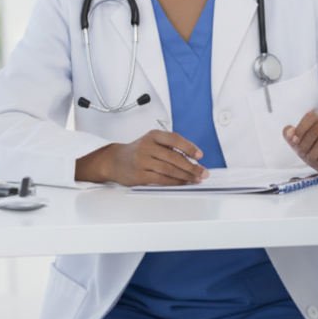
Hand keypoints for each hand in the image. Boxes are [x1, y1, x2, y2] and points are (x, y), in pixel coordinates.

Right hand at [75, 130, 208, 185]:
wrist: (114, 161)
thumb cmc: (138, 151)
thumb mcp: (151, 142)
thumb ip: (169, 147)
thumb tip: (193, 159)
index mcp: (153, 135)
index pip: (175, 139)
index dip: (189, 147)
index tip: (200, 155)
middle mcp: (147, 146)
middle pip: (174, 157)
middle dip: (192, 166)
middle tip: (203, 172)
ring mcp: (142, 161)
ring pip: (169, 169)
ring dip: (186, 176)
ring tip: (196, 179)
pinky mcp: (140, 175)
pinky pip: (161, 179)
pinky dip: (174, 182)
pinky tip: (182, 183)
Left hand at [283, 110, 317, 172]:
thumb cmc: (312, 150)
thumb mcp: (298, 142)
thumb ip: (290, 135)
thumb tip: (289, 131)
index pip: (310, 117)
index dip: (300, 129)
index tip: (294, 141)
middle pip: (315, 131)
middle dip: (305, 145)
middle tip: (303, 154)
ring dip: (313, 154)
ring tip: (311, 159)